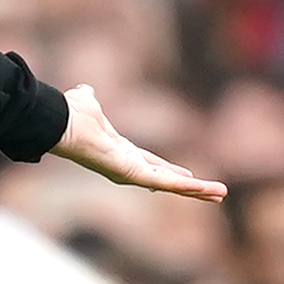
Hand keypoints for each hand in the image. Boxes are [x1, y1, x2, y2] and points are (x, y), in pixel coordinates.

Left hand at [51, 84, 225, 201]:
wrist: (62, 121)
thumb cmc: (72, 114)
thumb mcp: (88, 103)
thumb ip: (89, 98)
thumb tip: (86, 89)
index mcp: (121, 151)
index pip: (151, 163)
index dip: (169, 168)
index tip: (186, 173)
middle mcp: (127, 166)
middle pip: (166, 180)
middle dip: (190, 186)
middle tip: (213, 192)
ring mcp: (131, 173)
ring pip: (172, 185)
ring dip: (198, 190)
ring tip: (221, 193)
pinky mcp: (134, 176)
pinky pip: (166, 183)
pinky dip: (188, 187)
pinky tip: (209, 190)